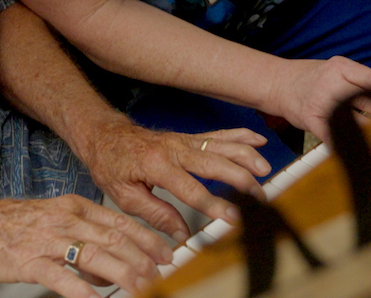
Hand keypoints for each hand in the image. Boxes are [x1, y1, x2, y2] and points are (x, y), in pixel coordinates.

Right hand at [0, 194, 172, 297]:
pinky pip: (63, 278)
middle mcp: (65, 220)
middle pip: (114, 239)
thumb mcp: (55, 219)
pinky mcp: (31, 262)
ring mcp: (48, 240)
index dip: (147, 238)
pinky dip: (84, 292)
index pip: (119, 222)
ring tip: (142, 288)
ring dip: (123, 274)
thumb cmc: (12, 224)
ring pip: (95, 256)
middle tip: (160, 275)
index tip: (166, 253)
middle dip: (142, 259)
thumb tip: (109, 267)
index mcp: (74, 207)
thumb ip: (84, 237)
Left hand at [75, 117, 269, 241]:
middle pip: (216, 164)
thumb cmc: (112, 164)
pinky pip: (219, 135)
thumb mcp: (125, 196)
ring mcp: (184, 142)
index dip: (214, 206)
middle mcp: (175, 150)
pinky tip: (258, 140)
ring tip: (265, 170)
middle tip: (260, 198)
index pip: (192, 189)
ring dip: (247, 156)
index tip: (233, 219)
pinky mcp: (189, 139)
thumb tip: (182, 234)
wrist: (105, 136)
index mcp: (157, 166)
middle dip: (241, 181)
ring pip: (222, 146)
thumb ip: (156, 214)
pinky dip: (240, 136)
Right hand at [270, 57, 370, 141]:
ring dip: (369, 133)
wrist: (275, 83)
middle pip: (369, 102)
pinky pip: (335, 137)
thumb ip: (357, 80)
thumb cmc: (308, 78)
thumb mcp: (334, 69)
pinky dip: (345, 146)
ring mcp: (321, 102)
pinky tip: (353, 152)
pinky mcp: (312, 119)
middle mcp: (332, 83)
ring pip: (356, 122)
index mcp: (340, 68)